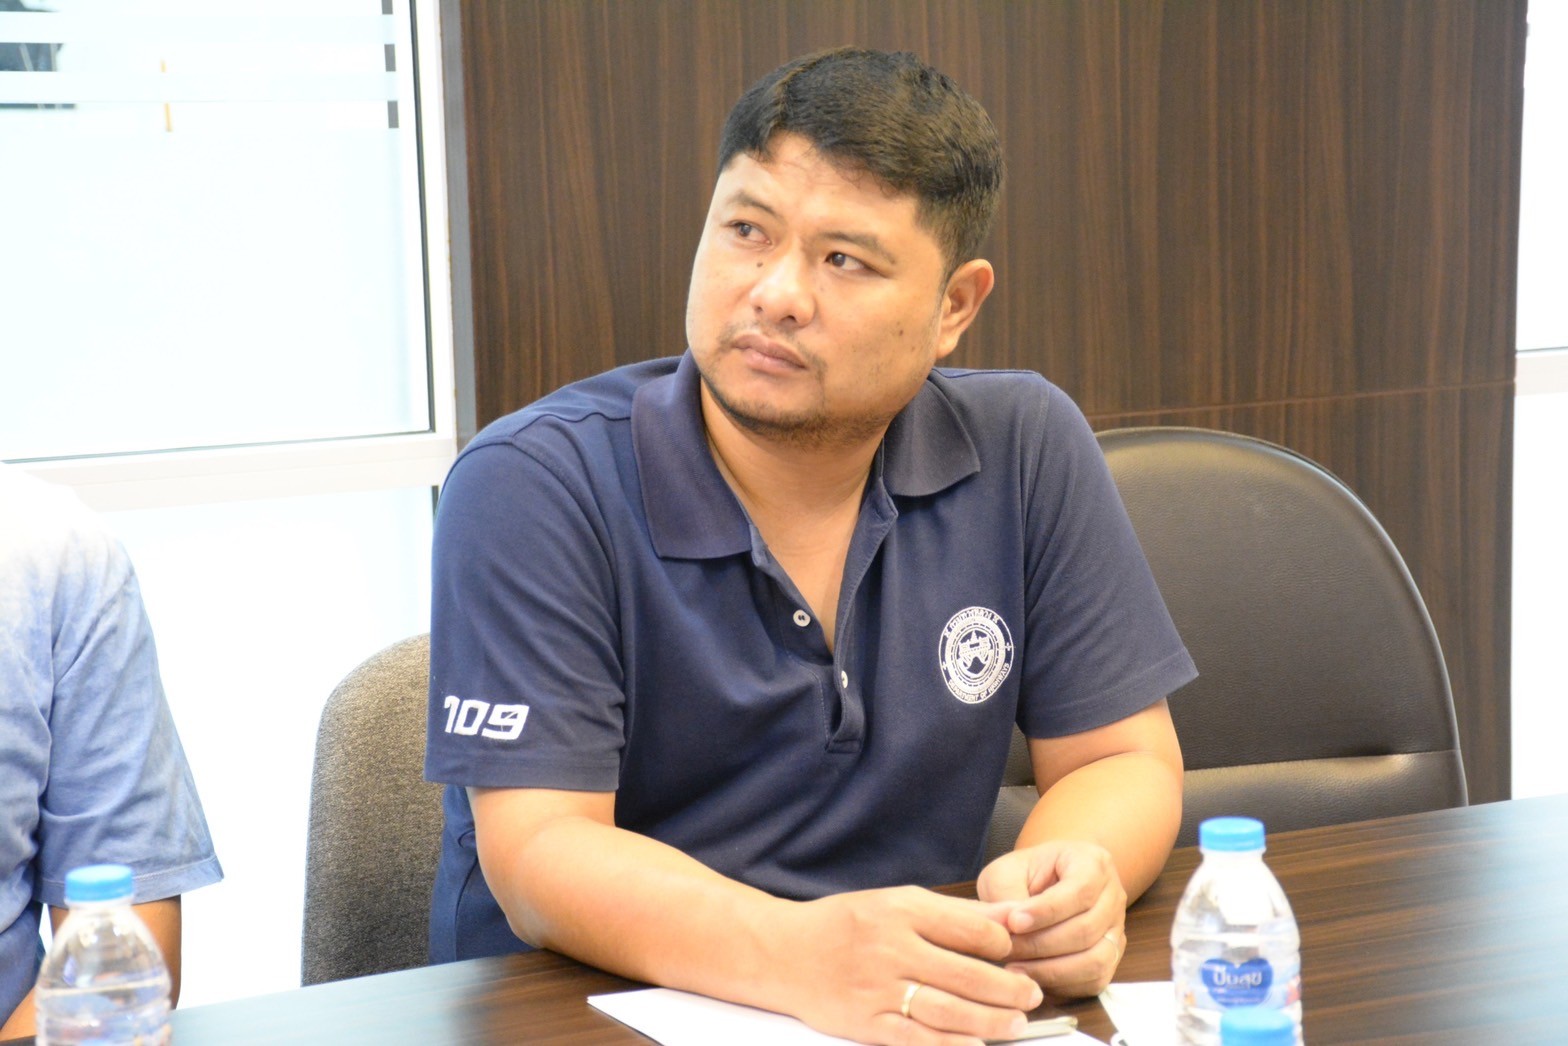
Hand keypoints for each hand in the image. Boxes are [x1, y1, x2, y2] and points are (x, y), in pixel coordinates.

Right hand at [773, 885, 1044, 1044]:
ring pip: (948, 1009)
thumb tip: (1011, 918)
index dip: (1001, 945)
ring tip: (1016, 1024)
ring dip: (990, 1020)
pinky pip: (916, 1038)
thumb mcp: (896, 902)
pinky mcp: (865, 1022)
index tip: (1013, 954)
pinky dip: (949, 1045)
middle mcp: (890, 947)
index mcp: (901, 910)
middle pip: (966, 973)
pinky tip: (975, 1045)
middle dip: (1008, 988)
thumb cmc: (846, 924)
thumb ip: (953, 912)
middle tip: (1031, 995)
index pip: (970, 929)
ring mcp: (877, 988)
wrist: (782, 952)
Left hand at [975, 840, 1126, 997]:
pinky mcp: (1111, 957)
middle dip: (1040, 944)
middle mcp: (1113, 896)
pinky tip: (1033, 977)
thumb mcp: (1007, 871)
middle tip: (1005, 949)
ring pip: (1095, 959)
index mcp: (1092, 863)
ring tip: (1015, 967)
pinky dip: (1062, 984)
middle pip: (1086, 929)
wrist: (1045, 884)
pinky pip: (1095, 980)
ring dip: (1051, 969)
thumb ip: (1006, 893)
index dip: (1046, 911)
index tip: (1013, 922)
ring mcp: (1116, 929)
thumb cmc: (1025, 876)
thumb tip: (1009, 926)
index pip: (1079, 891)